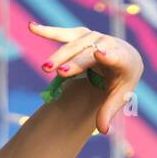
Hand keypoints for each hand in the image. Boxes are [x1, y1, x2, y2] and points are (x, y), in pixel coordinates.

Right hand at [28, 22, 143, 134]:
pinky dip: (47, 31)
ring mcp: (94, 37)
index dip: (109, 56)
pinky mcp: (81, 34)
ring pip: (74, 45)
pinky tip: (31, 27)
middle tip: (60, 73)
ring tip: (46, 68)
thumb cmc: (121, 82)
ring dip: (59, 55)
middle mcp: (109, 44)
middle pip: (89, 54)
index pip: (116, 58)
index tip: (100, 54)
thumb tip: (103, 130)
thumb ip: (108, 112)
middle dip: (75, 63)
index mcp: (123, 60)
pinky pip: (62, 33)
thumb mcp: (119, 97)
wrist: (125, 59)